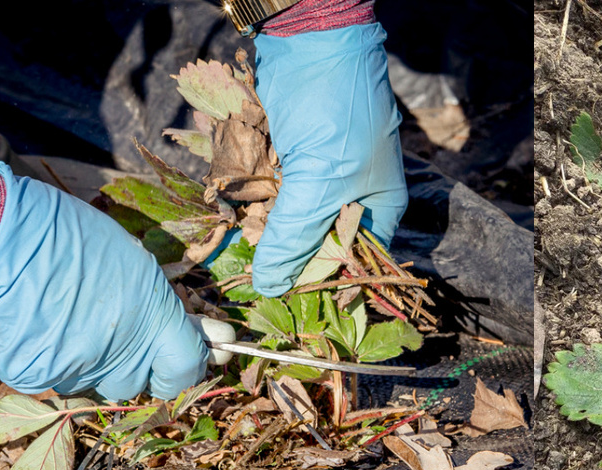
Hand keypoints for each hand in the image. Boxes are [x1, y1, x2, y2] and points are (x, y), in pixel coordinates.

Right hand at [0, 149, 207, 400]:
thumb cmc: (66, 235)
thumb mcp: (133, 263)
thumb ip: (161, 305)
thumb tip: (188, 326)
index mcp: (152, 321)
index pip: (189, 367)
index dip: (191, 362)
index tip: (192, 351)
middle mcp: (120, 355)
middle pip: (142, 381)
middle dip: (141, 362)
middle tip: (128, 333)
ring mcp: (77, 371)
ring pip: (100, 383)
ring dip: (99, 362)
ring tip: (79, 322)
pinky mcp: (36, 378)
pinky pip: (60, 378)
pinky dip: (59, 359)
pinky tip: (47, 327)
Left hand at [250, 22, 407, 297]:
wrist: (311, 40)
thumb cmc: (336, 111)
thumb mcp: (321, 180)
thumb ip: (295, 236)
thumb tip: (270, 287)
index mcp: (376, 207)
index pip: (350, 262)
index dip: (319, 282)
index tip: (282, 296)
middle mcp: (347, 195)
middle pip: (310, 241)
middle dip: (279, 249)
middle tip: (246, 264)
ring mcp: (313, 174)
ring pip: (281, 216)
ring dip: (254, 220)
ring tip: (230, 229)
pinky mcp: (282, 156)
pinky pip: (260, 187)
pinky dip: (242, 190)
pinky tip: (224, 195)